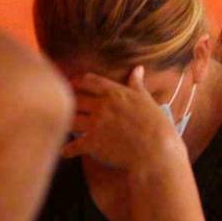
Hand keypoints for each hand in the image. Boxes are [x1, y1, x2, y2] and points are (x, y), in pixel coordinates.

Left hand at [63, 67, 184, 171]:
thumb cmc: (156, 124)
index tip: (74, 86)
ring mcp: (95, 125)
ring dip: (66, 124)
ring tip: (64, 127)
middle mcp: (102, 106)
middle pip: (75, 99)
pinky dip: (67, 150)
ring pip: (70, 120)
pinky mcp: (92, 144)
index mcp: (115, 93)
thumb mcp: (146, 100)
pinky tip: (67, 152)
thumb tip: (138, 68)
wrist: (157, 150)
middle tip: (65, 107)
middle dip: (70, 103)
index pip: (89, 81)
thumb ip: (137, 84)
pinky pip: (71, 146)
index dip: (79, 82)